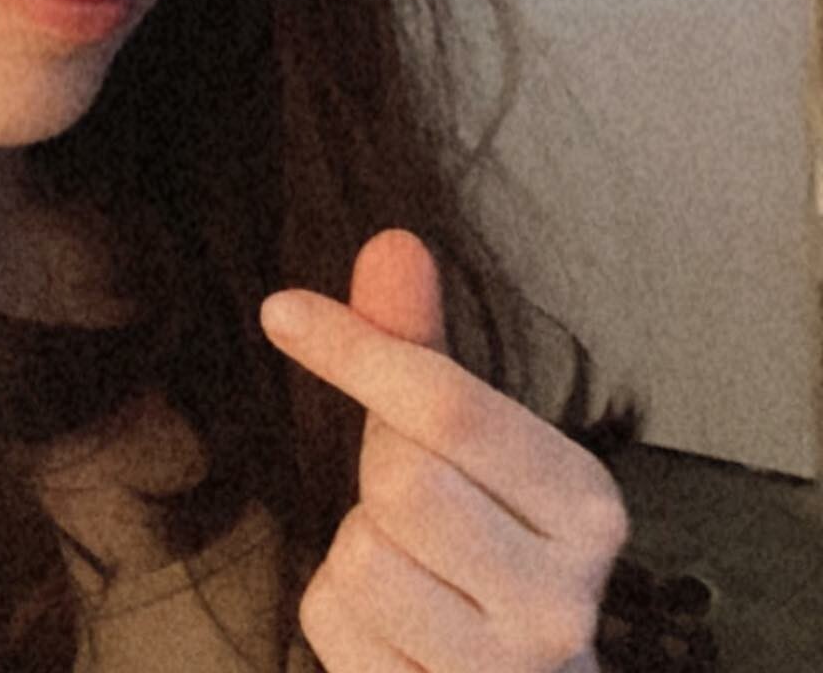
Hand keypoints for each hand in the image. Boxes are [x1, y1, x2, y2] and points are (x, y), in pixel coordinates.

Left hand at [259, 229, 628, 671]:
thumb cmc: (484, 545)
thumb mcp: (465, 443)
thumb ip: (419, 344)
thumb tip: (391, 241)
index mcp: (585, 504)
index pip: (450, 405)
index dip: (354, 347)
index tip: (280, 308)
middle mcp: (565, 600)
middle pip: (401, 482)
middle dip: (377, 474)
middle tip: (409, 500)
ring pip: (360, 556)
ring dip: (355, 546)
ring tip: (410, 567)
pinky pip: (332, 619)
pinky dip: (337, 608)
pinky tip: (393, 624)